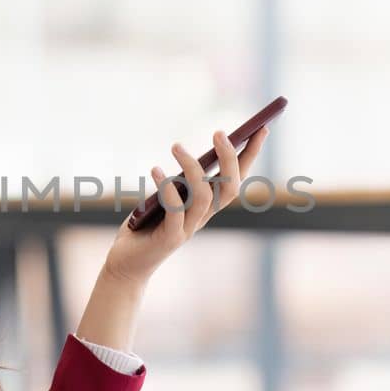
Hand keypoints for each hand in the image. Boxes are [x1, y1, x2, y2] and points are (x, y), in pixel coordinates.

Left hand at [102, 126, 268, 286]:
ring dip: (191, 167)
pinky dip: (167, 187)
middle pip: (230, 187)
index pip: (237, 178)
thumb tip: (185, 152)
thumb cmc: (146, 225)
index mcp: (207, 206)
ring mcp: (189, 228)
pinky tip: (156, 170)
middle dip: (229, 158)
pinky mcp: (171, 237)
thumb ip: (178, 182)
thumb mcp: (165, 197)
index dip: (251, 155)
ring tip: (176, 146)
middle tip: (218, 132)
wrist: (128, 263)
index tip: (261, 128)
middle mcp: (203, 217)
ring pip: (204, 196)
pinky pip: (175, 209)